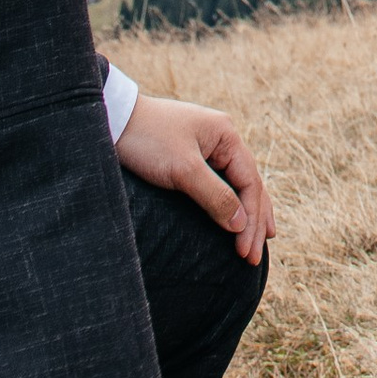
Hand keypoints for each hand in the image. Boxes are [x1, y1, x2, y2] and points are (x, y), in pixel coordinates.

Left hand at [114, 93, 274, 262]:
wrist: (113, 119)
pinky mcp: (192, 156)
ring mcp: (208, 147)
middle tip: (254, 258)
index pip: (250, 182)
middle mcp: (222, 139)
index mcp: (226, 135)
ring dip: (248, 214)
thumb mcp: (183, 169)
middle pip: (249, 185)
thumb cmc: (147, 139)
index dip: (251, 219)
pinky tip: (235, 216)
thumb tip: (241, 224)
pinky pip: (221, 183)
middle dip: (255, 222)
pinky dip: (231, 203)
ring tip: (262, 238)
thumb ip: (214, 196)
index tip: (245, 251)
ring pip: (237, 185)